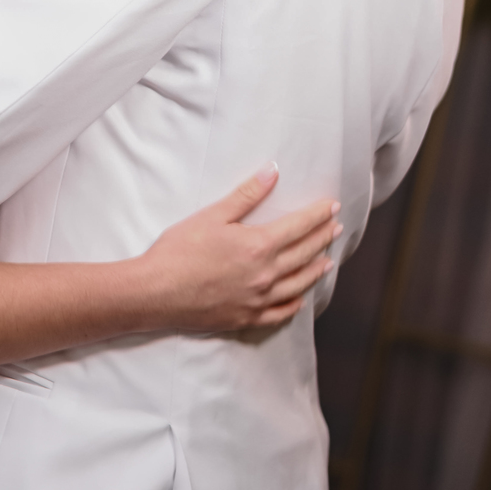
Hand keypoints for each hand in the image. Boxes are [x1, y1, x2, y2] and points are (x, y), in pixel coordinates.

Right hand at [138, 165, 340, 333]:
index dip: (317, 215)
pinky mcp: (246, 318)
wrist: (155, 292)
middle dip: (322, 238)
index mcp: (259, 246)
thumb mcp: (212, 215)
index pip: (299, 227)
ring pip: (298, 284)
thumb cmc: (179, 250)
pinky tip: (300, 298)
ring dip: (316, 270)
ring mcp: (258, 300)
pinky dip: (294, 304)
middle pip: (304, 254)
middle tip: (335, 228)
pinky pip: (280, 313)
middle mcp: (266, 275)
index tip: (331, 206)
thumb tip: (273, 171)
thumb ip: (247, 195)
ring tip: (327, 261)